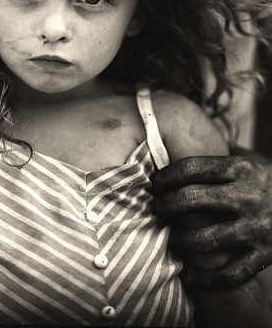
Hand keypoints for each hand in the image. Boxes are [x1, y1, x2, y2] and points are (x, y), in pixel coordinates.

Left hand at [154, 153, 271, 289]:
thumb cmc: (267, 180)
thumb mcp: (250, 158)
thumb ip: (221, 149)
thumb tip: (184, 136)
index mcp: (240, 169)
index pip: (191, 168)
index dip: (165, 176)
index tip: (155, 184)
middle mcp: (247, 196)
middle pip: (191, 199)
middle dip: (165, 205)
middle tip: (157, 209)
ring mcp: (256, 228)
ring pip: (205, 239)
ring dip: (179, 240)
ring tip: (171, 238)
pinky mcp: (266, 256)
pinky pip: (231, 275)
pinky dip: (205, 279)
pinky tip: (188, 275)